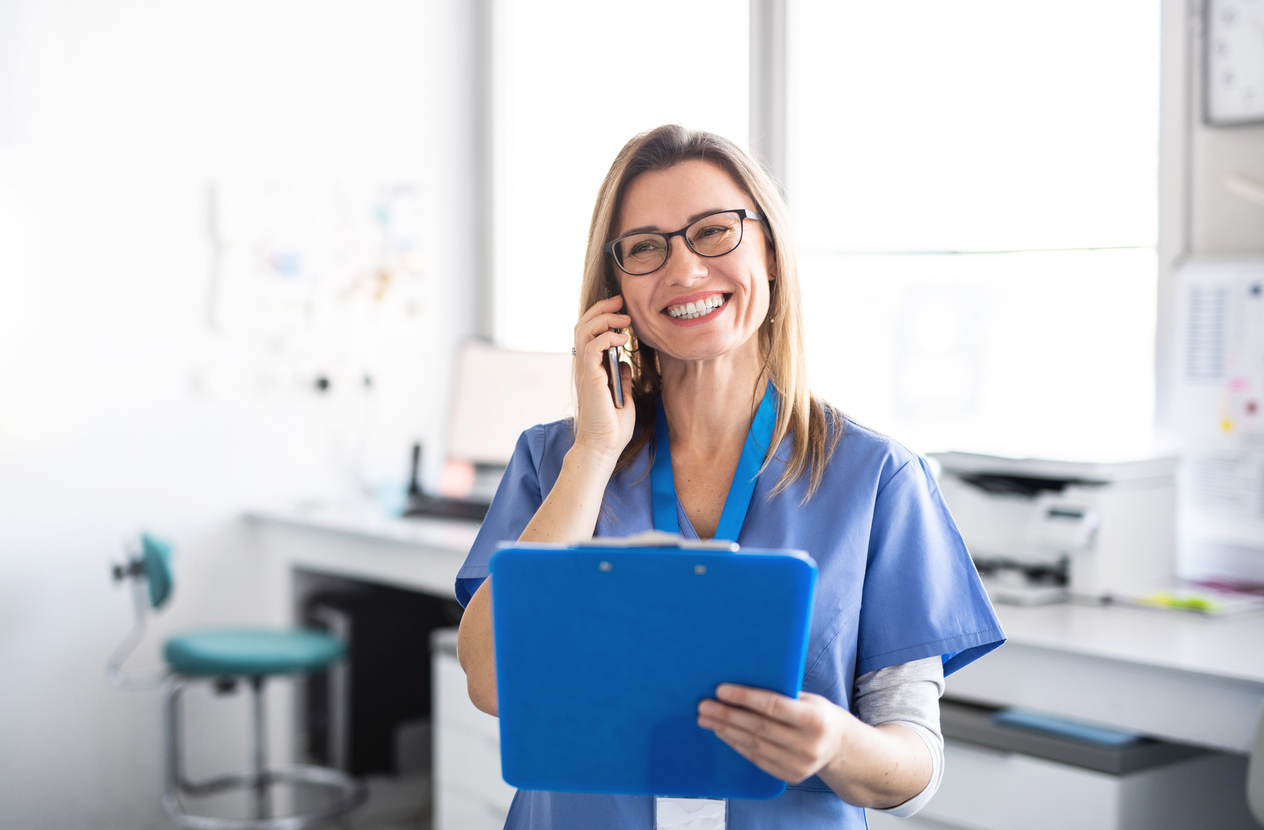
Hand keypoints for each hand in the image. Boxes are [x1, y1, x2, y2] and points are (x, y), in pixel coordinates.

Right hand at [572, 295, 634, 462]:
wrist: (604, 446)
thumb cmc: (612, 426)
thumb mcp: (623, 395)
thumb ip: (621, 376)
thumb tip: (625, 362)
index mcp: (591, 369)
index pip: (589, 333)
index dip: (602, 316)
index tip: (621, 308)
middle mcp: (584, 367)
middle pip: (583, 325)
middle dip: (602, 308)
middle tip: (621, 302)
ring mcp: (585, 371)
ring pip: (584, 331)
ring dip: (605, 319)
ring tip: (624, 318)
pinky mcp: (590, 377)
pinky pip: (592, 346)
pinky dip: (607, 337)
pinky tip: (623, 339)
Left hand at [697, 684, 852, 784]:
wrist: (841, 749)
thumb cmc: (821, 716)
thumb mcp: (810, 700)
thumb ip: (783, 694)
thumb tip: (745, 681)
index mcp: (814, 719)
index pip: (772, 706)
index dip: (744, 698)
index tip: (721, 690)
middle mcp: (807, 744)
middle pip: (758, 727)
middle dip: (727, 715)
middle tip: (704, 706)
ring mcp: (799, 764)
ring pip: (753, 744)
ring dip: (726, 730)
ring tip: (707, 719)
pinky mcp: (790, 776)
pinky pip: (756, 759)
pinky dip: (736, 744)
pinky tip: (723, 733)